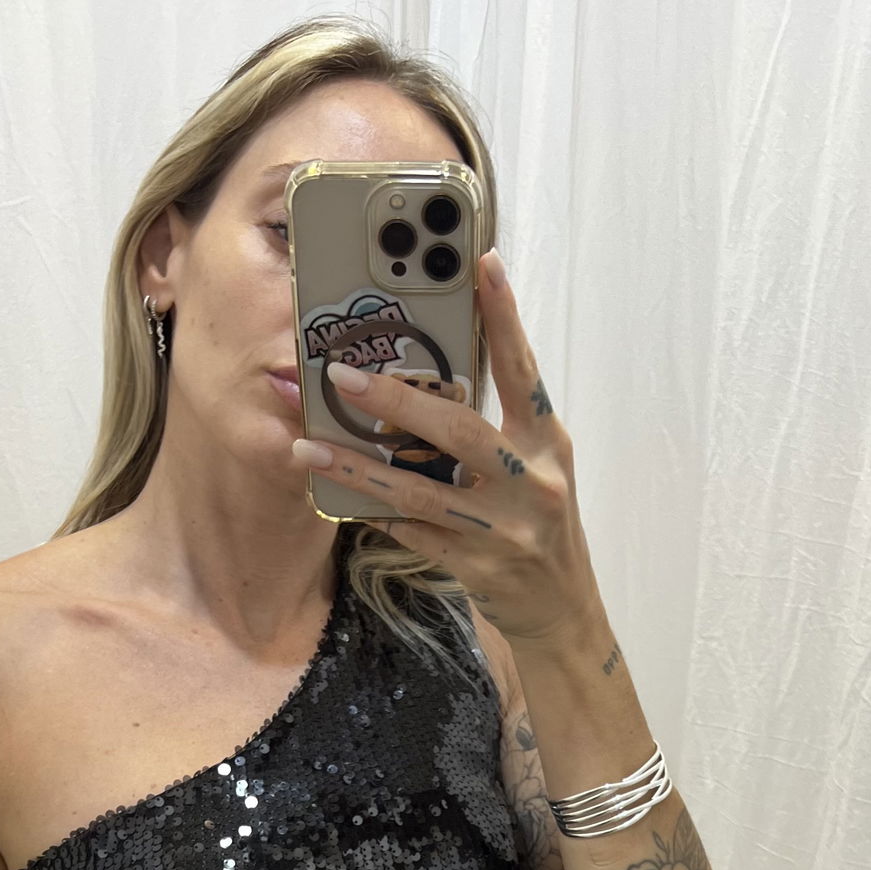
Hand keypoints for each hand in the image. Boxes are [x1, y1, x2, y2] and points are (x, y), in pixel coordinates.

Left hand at [290, 247, 604, 647]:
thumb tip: (428, 378)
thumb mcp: (536, 464)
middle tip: (339, 376)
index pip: (524, 369)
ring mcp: (503, 529)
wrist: (561, 607)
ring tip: (309, 444)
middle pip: (458, 432)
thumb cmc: (537, 520)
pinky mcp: (477, 567)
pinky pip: (413, 534)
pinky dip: (375, 512)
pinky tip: (337, 494)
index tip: (481, 262)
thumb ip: (498, 423)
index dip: (504, 316)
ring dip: (358, 467)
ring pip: (419, 491)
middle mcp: (531, 481)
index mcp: (548, 441)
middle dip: (395, 401)